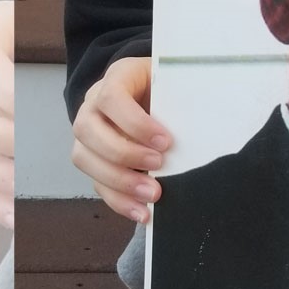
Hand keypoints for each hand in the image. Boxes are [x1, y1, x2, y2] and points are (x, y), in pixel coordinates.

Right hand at [70, 55, 171, 221]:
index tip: (165, 141)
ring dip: (119, 182)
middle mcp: (92, 103)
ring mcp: (87, 132)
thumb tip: (204, 121)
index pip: (111, 97)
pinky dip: (119, 201)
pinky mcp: (92, 160)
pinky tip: (142, 211)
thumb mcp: (176, 80)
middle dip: (124, 153)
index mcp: (117, 77)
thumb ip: (182, 95)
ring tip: (153, 194)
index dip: (135, 123)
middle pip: (88, 130)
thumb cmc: (169, 84)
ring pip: (84, 159)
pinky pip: (95, 183)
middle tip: (159, 164)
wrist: (154, 90)